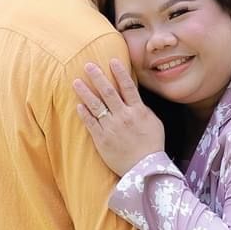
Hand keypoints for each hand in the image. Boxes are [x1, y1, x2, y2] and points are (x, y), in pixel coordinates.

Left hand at [73, 60, 164, 175]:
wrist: (144, 169)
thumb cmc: (152, 145)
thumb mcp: (154, 123)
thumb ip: (142, 109)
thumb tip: (132, 97)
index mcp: (138, 111)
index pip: (128, 87)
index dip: (119, 72)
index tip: (111, 60)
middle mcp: (123, 117)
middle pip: (108, 92)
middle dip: (97, 77)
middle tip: (88, 65)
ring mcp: (111, 128)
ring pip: (96, 106)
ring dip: (85, 92)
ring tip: (76, 82)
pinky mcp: (102, 140)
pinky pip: (90, 123)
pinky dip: (84, 113)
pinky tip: (78, 105)